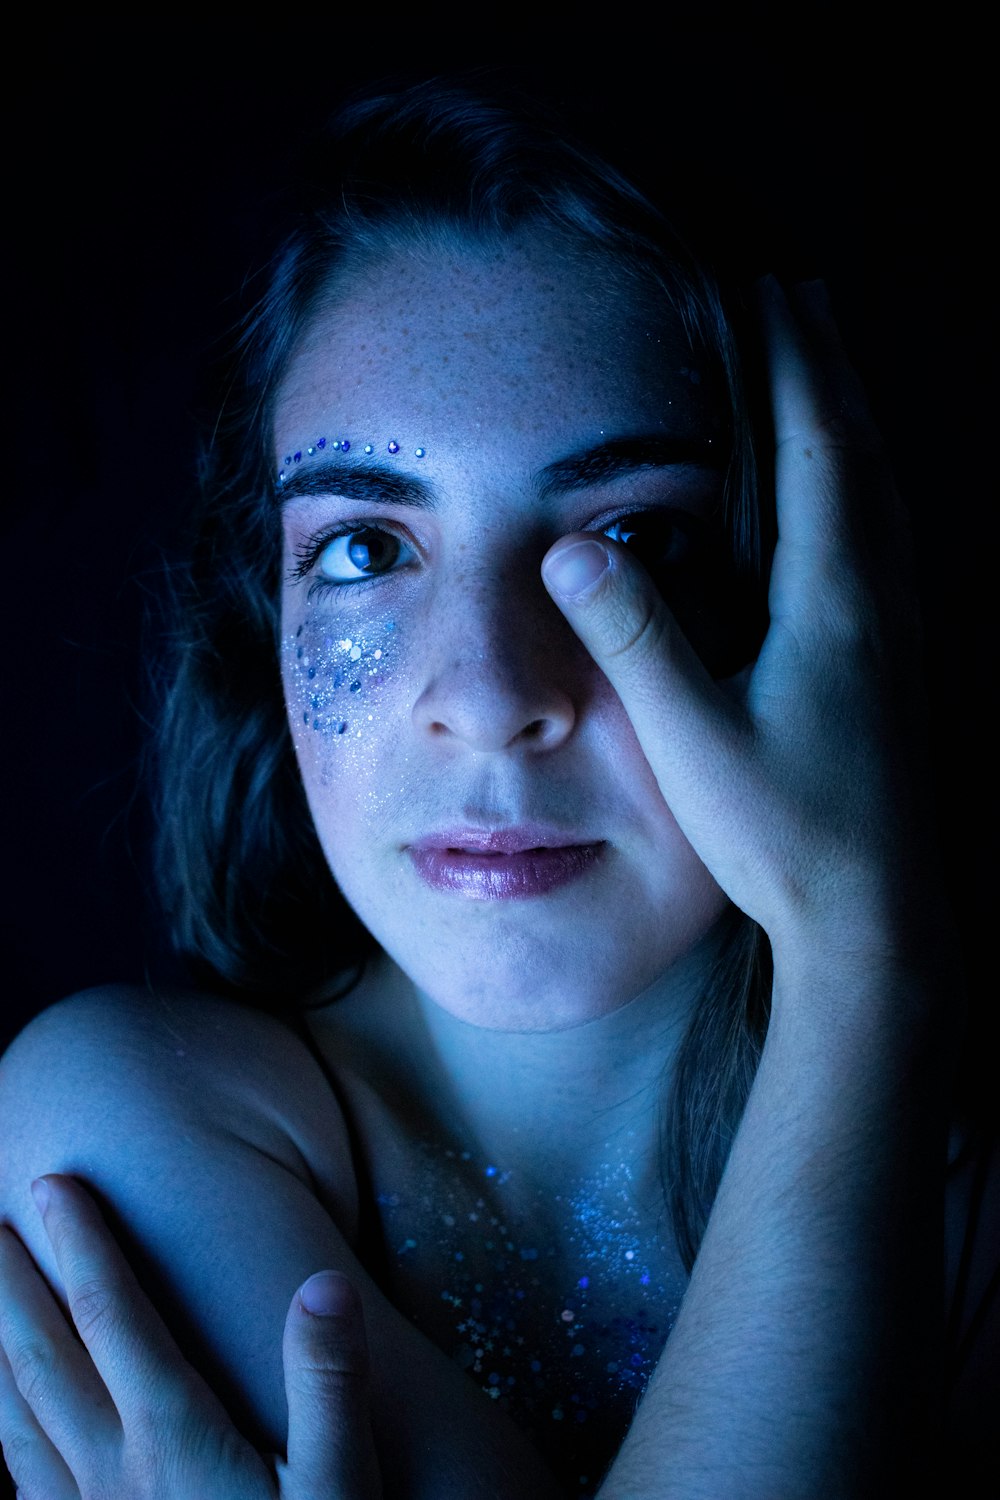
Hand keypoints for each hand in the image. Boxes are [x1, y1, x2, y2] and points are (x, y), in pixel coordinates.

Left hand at [0, 1174, 380, 1499]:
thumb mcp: (341, 1487)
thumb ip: (329, 1383)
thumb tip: (322, 1283)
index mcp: (174, 1438)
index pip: (113, 1317)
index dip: (82, 1245)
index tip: (54, 1184)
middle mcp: (111, 1470)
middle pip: (41, 1354)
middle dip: (9, 1278)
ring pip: (11, 1412)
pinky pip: (12, 1478)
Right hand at [542, 278, 931, 970]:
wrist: (879, 914)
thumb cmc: (786, 833)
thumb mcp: (694, 741)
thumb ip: (636, 641)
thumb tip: (573, 551)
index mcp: (836, 601)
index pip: (819, 449)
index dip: (795, 363)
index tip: (771, 289)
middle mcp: (880, 599)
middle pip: (859, 451)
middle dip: (827, 365)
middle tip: (800, 294)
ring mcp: (898, 629)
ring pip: (881, 491)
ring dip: (850, 417)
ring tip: (822, 369)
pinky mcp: (898, 660)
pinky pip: (884, 534)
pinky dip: (861, 480)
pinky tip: (847, 496)